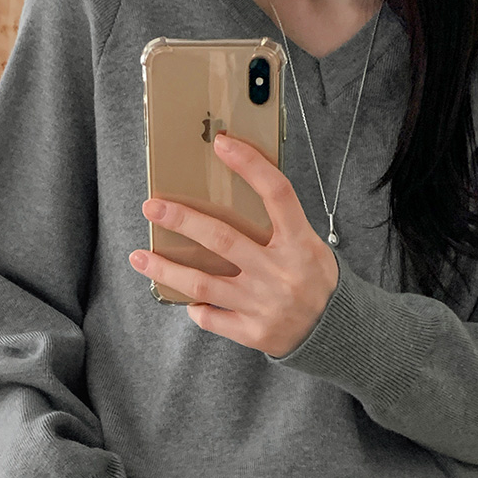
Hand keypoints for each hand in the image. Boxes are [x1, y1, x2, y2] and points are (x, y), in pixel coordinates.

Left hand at [128, 133, 339, 357]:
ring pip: (202, 283)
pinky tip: (186, 299)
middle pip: (222, 238)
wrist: (338, 334)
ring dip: (166, 268)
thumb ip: (279, 227)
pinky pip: (210, 317)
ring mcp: (263, 303)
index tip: (222, 144)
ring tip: (139, 257)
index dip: (250, 164)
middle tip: (152, 207)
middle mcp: (279, 271)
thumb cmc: (316, 282)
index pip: (276, 193)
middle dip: (182, 220)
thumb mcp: (309, 247)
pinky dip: (194, 306)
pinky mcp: (253, 331)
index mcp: (299, 243)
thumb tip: (230, 199)